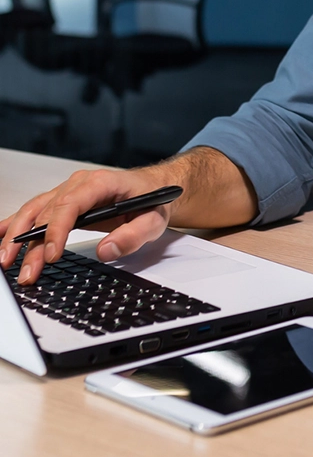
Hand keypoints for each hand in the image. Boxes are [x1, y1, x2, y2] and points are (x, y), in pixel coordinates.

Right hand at [0, 166, 174, 285]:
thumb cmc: (153, 201)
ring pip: (34, 212)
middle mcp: (79, 184)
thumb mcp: (154, 220)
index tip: (52, 256)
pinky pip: (34, 210)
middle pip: (47, 213)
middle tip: (26, 273)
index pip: (70, 205)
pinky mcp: (62, 201)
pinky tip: (0, 236)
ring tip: (6, 262)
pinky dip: (15, 224)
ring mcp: (68, 191)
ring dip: (17, 237)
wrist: (154, 188)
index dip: (57, 230)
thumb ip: (133, 236)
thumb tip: (106, 250)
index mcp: (101, 183)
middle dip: (32, 244)